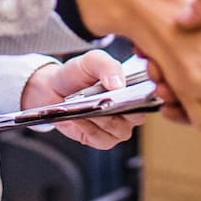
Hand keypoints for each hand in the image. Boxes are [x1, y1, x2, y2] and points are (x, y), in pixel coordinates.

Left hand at [19, 50, 144, 149]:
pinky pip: (100, 139)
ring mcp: (116, 128)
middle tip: (104, 101)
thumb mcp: (92, 61)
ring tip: (85, 107)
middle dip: (119, 109)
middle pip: (135, 117)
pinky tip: (78, 118)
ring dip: (100, 118)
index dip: (141, 97)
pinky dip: (89, 128)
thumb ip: (107, 66)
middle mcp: (129, 112)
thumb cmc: (78, 73)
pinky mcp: (100, 139)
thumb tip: (119, 85)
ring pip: (117, 130)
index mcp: (134, 90)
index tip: (126, 92)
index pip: (148, 97)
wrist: (53, 88)